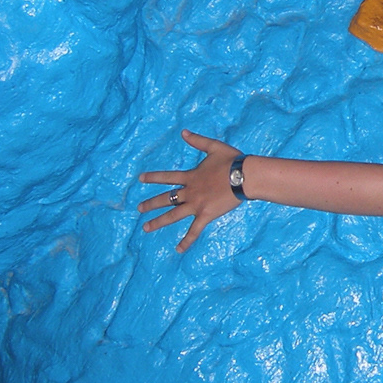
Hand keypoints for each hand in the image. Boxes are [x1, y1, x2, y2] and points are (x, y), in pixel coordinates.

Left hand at [140, 131, 242, 250]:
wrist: (244, 176)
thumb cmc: (232, 161)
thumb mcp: (213, 147)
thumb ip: (197, 140)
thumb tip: (183, 132)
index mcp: (191, 176)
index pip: (167, 177)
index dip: (153, 177)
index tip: (140, 179)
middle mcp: (189, 191)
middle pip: (166, 199)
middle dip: (151, 204)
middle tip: (139, 209)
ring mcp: (196, 204)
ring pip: (173, 215)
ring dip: (158, 221)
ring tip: (146, 227)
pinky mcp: (206, 215)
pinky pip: (194, 231)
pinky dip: (186, 241)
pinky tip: (178, 250)